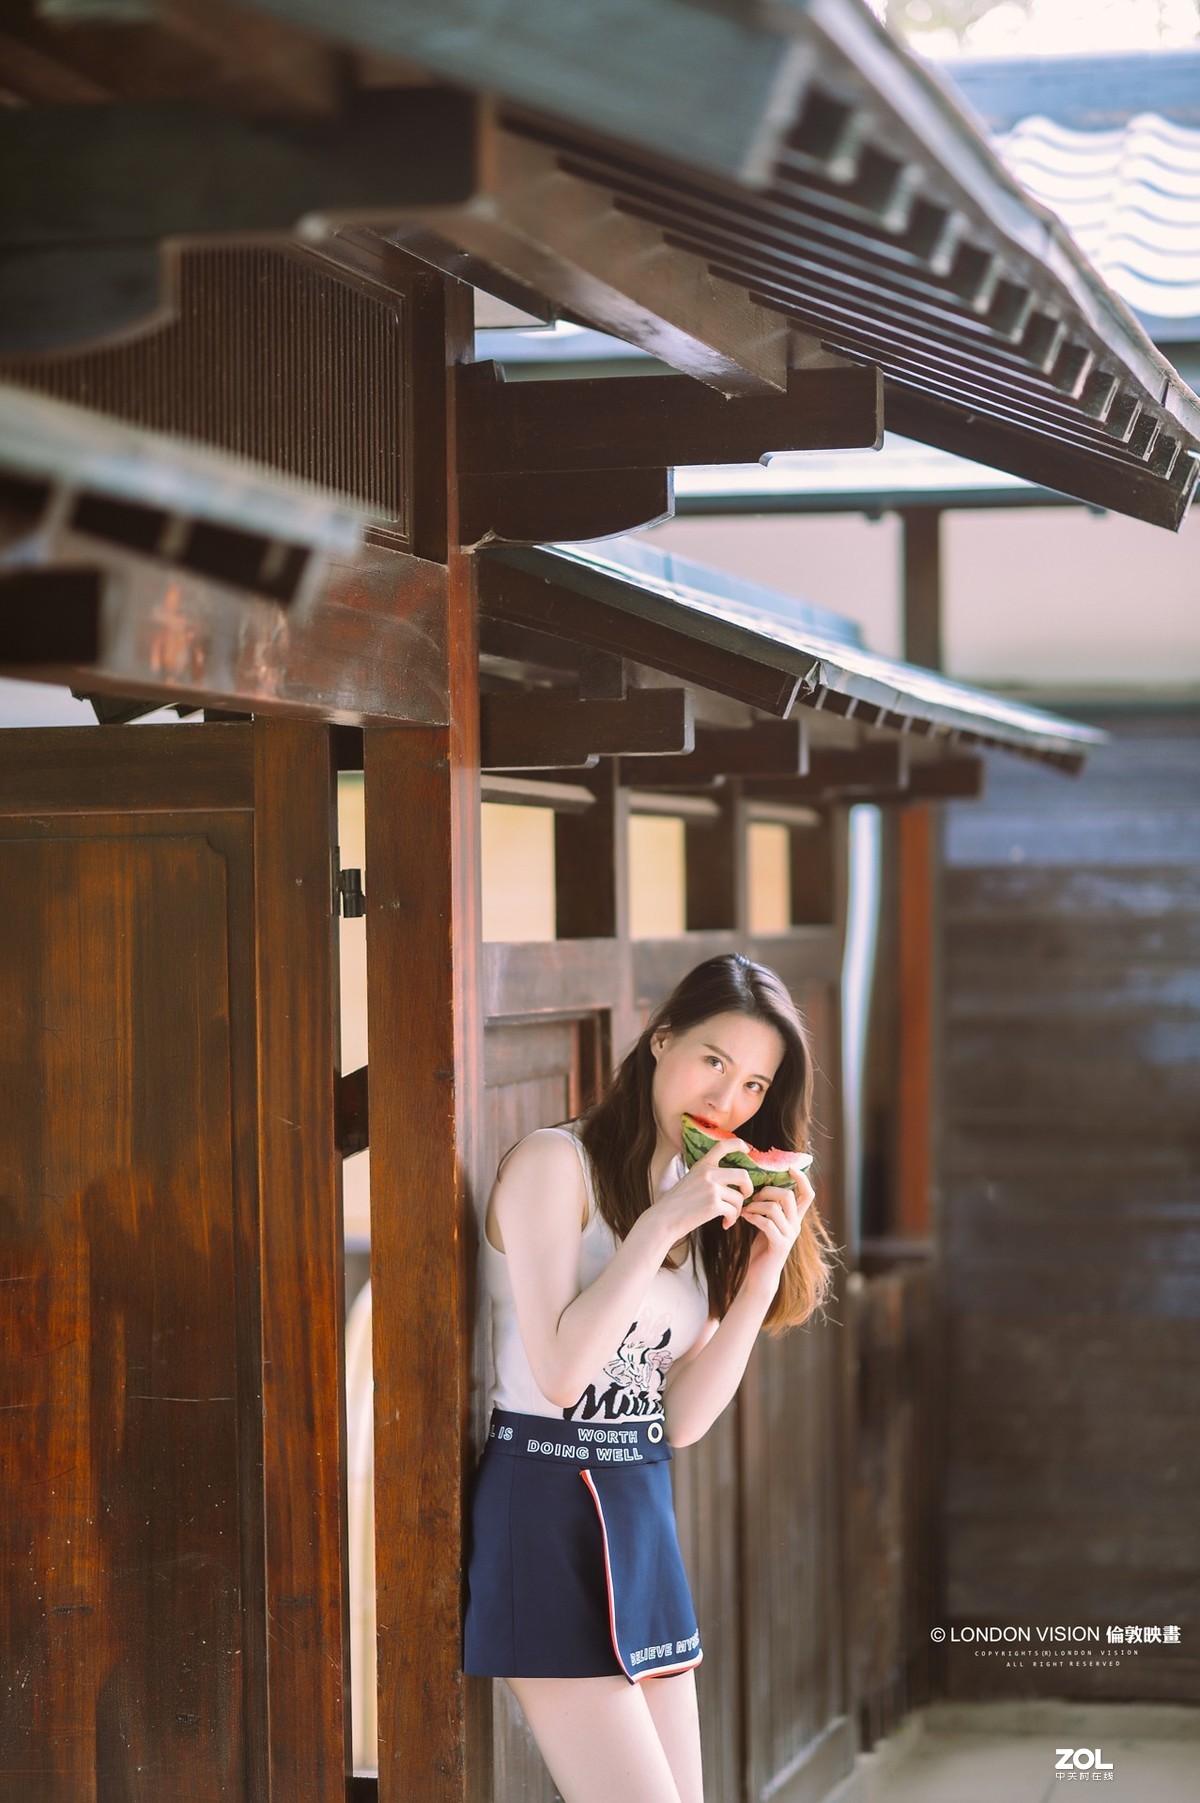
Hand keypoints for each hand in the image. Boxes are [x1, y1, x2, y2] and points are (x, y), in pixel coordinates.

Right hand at [653, 1139, 753, 1241]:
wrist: (664, 1219)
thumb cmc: (677, 1204)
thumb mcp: (690, 1180)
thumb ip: (707, 1176)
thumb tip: (729, 1181)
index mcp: (702, 1165)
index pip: (723, 1146)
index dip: (738, 1144)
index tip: (747, 1149)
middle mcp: (708, 1173)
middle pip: (743, 1175)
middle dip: (748, 1187)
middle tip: (744, 1196)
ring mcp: (711, 1188)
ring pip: (739, 1197)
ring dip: (737, 1210)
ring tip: (728, 1216)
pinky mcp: (713, 1204)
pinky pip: (733, 1211)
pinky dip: (732, 1219)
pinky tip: (725, 1224)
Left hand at [740, 1167, 814, 1293]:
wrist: (760, 1275)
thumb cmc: (762, 1247)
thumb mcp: (767, 1223)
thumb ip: (770, 1208)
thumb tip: (761, 1185)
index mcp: (795, 1218)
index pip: (808, 1194)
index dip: (802, 1178)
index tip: (790, 1167)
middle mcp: (796, 1225)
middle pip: (789, 1196)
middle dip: (768, 1191)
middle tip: (753, 1197)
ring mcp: (789, 1236)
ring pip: (775, 1208)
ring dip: (756, 1205)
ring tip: (745, 1209)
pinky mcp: (779, 1245)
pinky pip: (767, 1223)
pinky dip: (753, 1217)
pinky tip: (744, 1217)